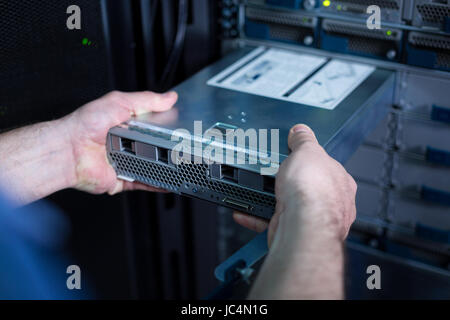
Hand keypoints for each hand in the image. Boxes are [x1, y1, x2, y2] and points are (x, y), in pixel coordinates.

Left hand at [62, 91, 177, 194]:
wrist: (70, 150)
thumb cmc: (85, 125)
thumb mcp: (120, 102)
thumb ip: (146, 100)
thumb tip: (168, 97)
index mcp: (127, 126)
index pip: (155, 126)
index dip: (169, 127)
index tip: (183, 128)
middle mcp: (127, 145)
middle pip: (156, 148)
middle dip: (169, 149)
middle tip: (183, 147)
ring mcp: (126, 163)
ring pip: (153, 167)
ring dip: (166, 167)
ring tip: (181, 164)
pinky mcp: (123, 180)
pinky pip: (144, 184)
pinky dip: (157, 185)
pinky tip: (169, 182)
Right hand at [234, 124, 356, 246]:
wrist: (302, 225)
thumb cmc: (314, 191)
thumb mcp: (308, 150)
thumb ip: (304, 140)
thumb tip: (301, 131)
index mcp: (341, 181)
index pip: (325, 166)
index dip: (308, 160)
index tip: (293, 157)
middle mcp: (330, 204)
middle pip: (306, 187)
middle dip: (288, 182)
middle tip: (273, 173)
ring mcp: (312, 221)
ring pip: (288, 206)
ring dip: (270, 199)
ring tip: (256, 190)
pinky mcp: (293, 233)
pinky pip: (272, 222)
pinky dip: (256, 217)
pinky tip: (246, 212)